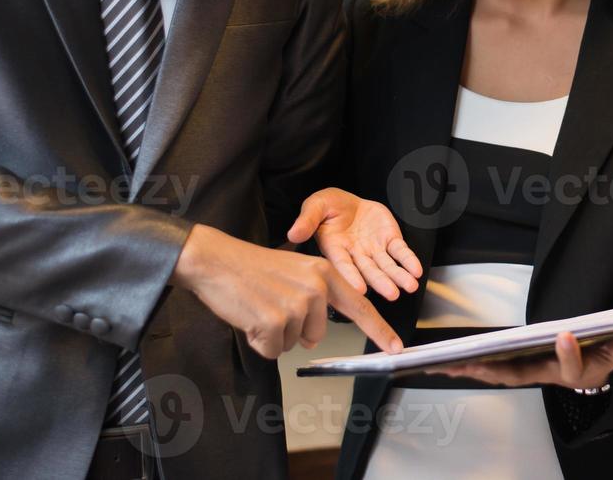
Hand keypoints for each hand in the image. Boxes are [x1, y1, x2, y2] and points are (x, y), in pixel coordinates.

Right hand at [171, 223, 401, 359]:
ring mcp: (296, 305)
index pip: (360, 307)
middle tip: (271, 305)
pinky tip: (249, 316)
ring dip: (273, 335)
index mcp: (323, 272)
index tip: (396, 348)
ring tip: (259, 307)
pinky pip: (271, 350)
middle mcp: (315, 287)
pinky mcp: (274, 321)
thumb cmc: (251, 268)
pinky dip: (257, 341)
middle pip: (316, 336)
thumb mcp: (293, 273)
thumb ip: (313, 302)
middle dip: (293, 331)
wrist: (216, 261)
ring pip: (292, 344)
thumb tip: (313, 339)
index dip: (379, 330)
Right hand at [286, 188, 421, 300]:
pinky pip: (401, 251)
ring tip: (409, 286)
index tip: (359, 289)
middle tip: (392, 293)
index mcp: (335, 249)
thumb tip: (293, 233)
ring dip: (398, 276)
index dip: (351, 277)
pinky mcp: (389, 240)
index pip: (343, 265)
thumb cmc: (328, 207)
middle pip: (369, 271)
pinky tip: (416, 270)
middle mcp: (356, 254)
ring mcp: (373, 249)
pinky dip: (409, 261)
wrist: (347, 201)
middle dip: (381, 282)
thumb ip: (307, 220)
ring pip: (387, 265)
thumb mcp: (315, 206)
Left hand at [433, 332, 612, 389]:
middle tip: (469, 361)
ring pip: (496, 374)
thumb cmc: (595, 361)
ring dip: (470, 370)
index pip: (570, 366)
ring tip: (444, 365)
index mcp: (570, 372)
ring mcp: (526, 372)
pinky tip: (447, 364)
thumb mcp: (612, 357)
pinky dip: (468, 366)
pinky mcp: (514, 367)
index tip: (565, 335)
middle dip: (492, 369)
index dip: (568, 354)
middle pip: (516, 376)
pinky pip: (489, 368)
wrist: (586, 373)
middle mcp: (543, 374)